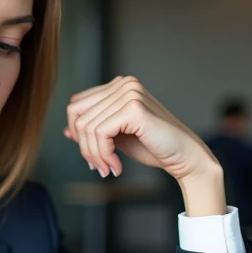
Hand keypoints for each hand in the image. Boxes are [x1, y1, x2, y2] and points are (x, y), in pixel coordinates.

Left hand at [64, 76, 225, 215]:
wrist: (184, 158)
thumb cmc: (154, 147)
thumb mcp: (117, 137)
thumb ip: (94, 130)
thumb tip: (67, 130)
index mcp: (119, 85)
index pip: (77, 105)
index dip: (77, 133)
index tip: (93, 156)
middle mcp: (124, 84)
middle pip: (78, 115)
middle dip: (84, 147)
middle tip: (98, 167)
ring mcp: (129, 93)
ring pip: (87, 127)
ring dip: (94, 155)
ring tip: (109, 169)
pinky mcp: (134, 108)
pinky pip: (100, 134)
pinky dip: (103, 155)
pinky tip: (116, 167)